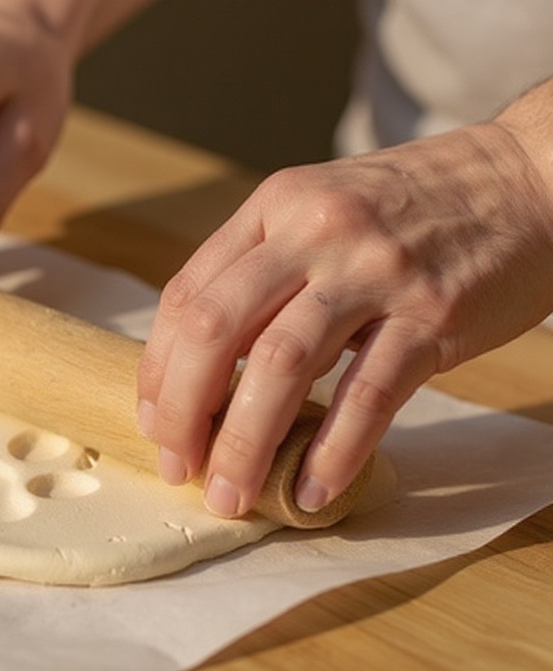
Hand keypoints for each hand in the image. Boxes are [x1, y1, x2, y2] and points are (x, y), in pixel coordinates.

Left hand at [137, 121, 552, 517]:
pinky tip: (310, 490)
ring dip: (244, 441)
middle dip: (184, 409)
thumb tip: (207, 359)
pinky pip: (368, 395)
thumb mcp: (320, 209)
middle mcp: (314, 232)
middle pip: (217, 329)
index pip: (189, 293)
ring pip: (281, 365)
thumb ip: (263, 266)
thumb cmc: (412, 204)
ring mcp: (375, 273)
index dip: (159, 367)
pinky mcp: (434, 316)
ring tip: (230, 494)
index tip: (155, 420)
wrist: (525, 176)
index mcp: (275, 207)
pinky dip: (332, 451)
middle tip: (177, 465)